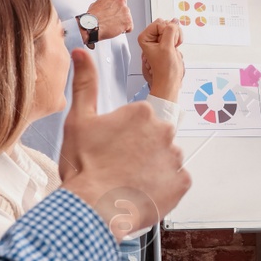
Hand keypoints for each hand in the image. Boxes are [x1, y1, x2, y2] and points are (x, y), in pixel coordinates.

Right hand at [59, 48, 190, 237]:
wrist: (91, 207)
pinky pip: (176, 183)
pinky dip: (162, 189)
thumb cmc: (84, 166)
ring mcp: (175, 158)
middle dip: (140, 151)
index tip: (112, 148)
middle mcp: (165, 131)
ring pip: (165, 161)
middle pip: (155, 139)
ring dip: (152, 170)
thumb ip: (84, 83)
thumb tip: (81, 53)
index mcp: (143, 113)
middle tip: (119, 167)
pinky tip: (142, 192)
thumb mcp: (78, 119)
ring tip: (128, 182)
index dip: (123, 137)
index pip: (140, 121)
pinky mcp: (182, 183)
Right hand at [87, 0, 133, 40]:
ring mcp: (126, 11)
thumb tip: (106, 5)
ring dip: (122, 22)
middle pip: (124, 8)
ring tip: (112, 25)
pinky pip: (130, 27)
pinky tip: (116, 30)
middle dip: (119, 14)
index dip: (115, 8)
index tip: (112, 11)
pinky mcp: (128, 21)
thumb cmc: (92, 17)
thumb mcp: (96, 4)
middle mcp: (121, 1)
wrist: (92, 26)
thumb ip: (105, 2)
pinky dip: (124, 29)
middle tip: (112, 19)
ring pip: (127, 17)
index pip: (119, 0)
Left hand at [138, 19, 184, 101]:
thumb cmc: (164, 68)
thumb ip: (170, 31)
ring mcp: (160, 38)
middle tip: (170, 46)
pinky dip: (178, 38)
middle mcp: (151, 37)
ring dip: (176, 36)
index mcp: (145, 37)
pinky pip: (176, 32)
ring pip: (172, 27)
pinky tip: (175, 47)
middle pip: (165, 23)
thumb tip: (174, 22)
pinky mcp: (167, 40)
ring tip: (172, 47)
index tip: (166, 43)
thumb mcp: (166, 47)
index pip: (159, 23)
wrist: (170, 78)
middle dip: (172, 33)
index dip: (166, 32)